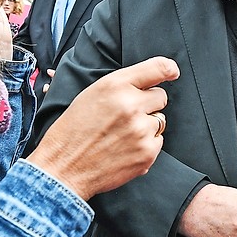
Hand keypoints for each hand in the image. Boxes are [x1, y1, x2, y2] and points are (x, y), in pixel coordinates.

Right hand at [27, 57, 177, 199]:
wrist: (63, 168)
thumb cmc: (73, 130)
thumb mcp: (91, 95)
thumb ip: (122, 85)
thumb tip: (153, 80)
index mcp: (115, 86)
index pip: (157, 68)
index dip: (168, 69)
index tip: (172, 72)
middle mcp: (131, 105)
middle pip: (161, 97)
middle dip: (148, 104)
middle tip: (126, 116)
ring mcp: (141, 130)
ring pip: (160, 121)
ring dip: (146, 126)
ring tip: (120, 135)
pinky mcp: (147, 153)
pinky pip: (158, 141)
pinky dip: (145, 145)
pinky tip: (123, 149)